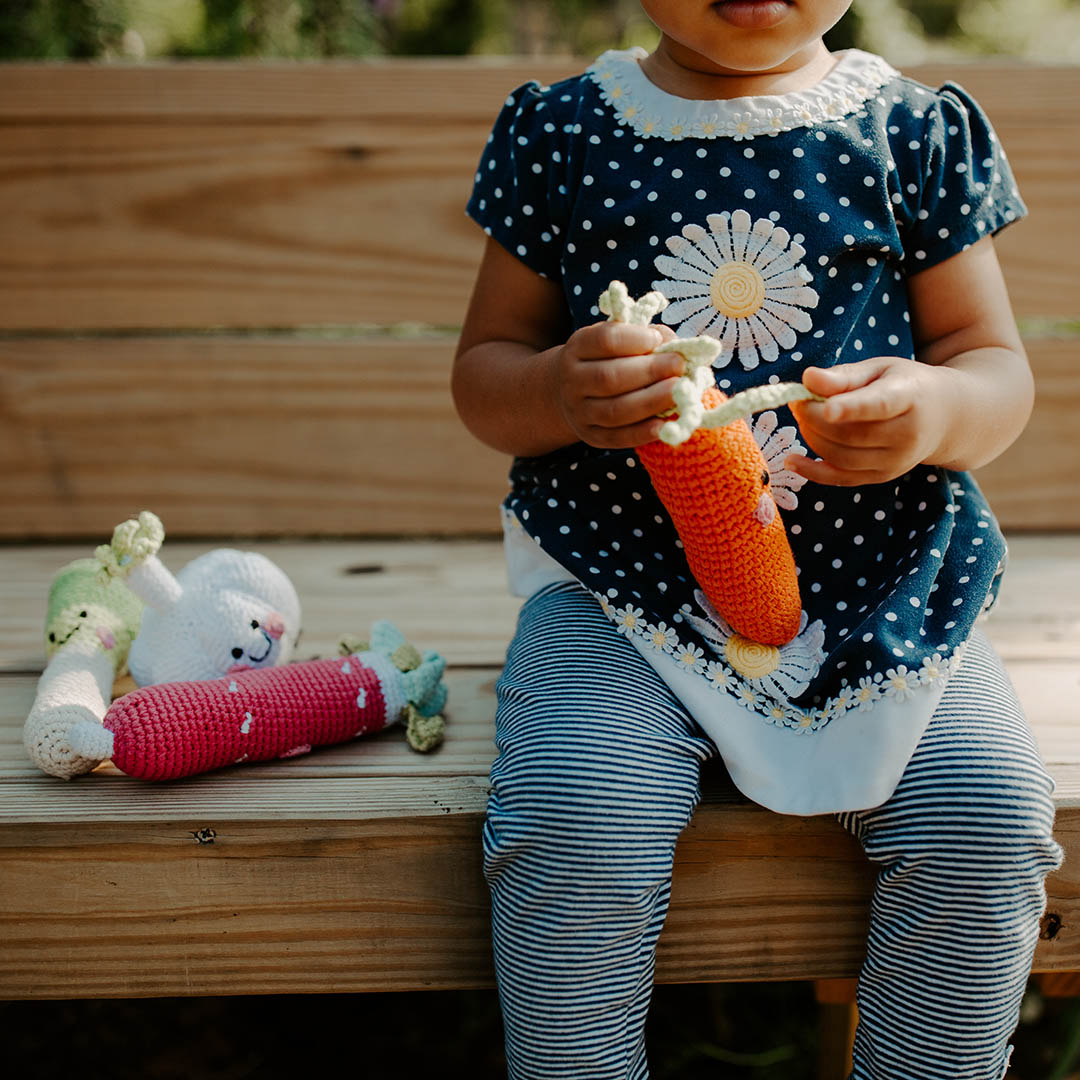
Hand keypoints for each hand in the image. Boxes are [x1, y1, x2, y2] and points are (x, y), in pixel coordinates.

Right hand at [551, 321, 683, 447]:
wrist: (571, 391)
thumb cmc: (606, 358)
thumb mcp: (618, 339)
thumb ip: (645, 337)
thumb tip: (673, 346)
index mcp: (577, 348)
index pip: (604, 340)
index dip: (634, 339)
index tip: (658, 339)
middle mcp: (571, 381)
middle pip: (609, 378)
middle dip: (649, 372)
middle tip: (678, 366)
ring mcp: (579, 412)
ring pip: (614, 411)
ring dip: (651, 402)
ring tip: (677, 393)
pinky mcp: (591, 436)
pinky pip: (617, 438)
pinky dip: (642, 433)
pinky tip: (664, 425)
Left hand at [785, 357, 948, 485]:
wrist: (945, 417)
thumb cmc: (905, 385)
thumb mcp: (880, 369)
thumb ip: (844, 375)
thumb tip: (807, 378)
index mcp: (910, 397)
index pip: (880, 405)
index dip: (852, 407)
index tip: (827, 408)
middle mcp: (907, 435)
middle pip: (851, 434)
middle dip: (814, 418)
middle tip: (798, 401)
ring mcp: (896, 461)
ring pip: (842, 456)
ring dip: (811, 437)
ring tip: (802, 416)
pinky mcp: (882, 477)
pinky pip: (841, 479)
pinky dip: (812, 472)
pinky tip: (791, 460)